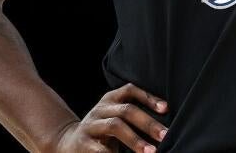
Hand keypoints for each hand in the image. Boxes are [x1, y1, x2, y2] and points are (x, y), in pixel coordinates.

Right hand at [51, 82, 169, 152]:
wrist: (69, 142)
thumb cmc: (102, 130)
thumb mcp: (115, 116)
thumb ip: (133, 115)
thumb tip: (163, 126)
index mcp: (110, 99)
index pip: (130, 90)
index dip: (148, 97)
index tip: (166, 108)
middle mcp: (100, 108)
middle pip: (127, 110)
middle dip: (148, 123)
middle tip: (165, 135)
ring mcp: (91, 124)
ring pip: (115, 126)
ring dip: (135, 139)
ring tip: (151, 152)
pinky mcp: (83, 142)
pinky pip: (101, 147)